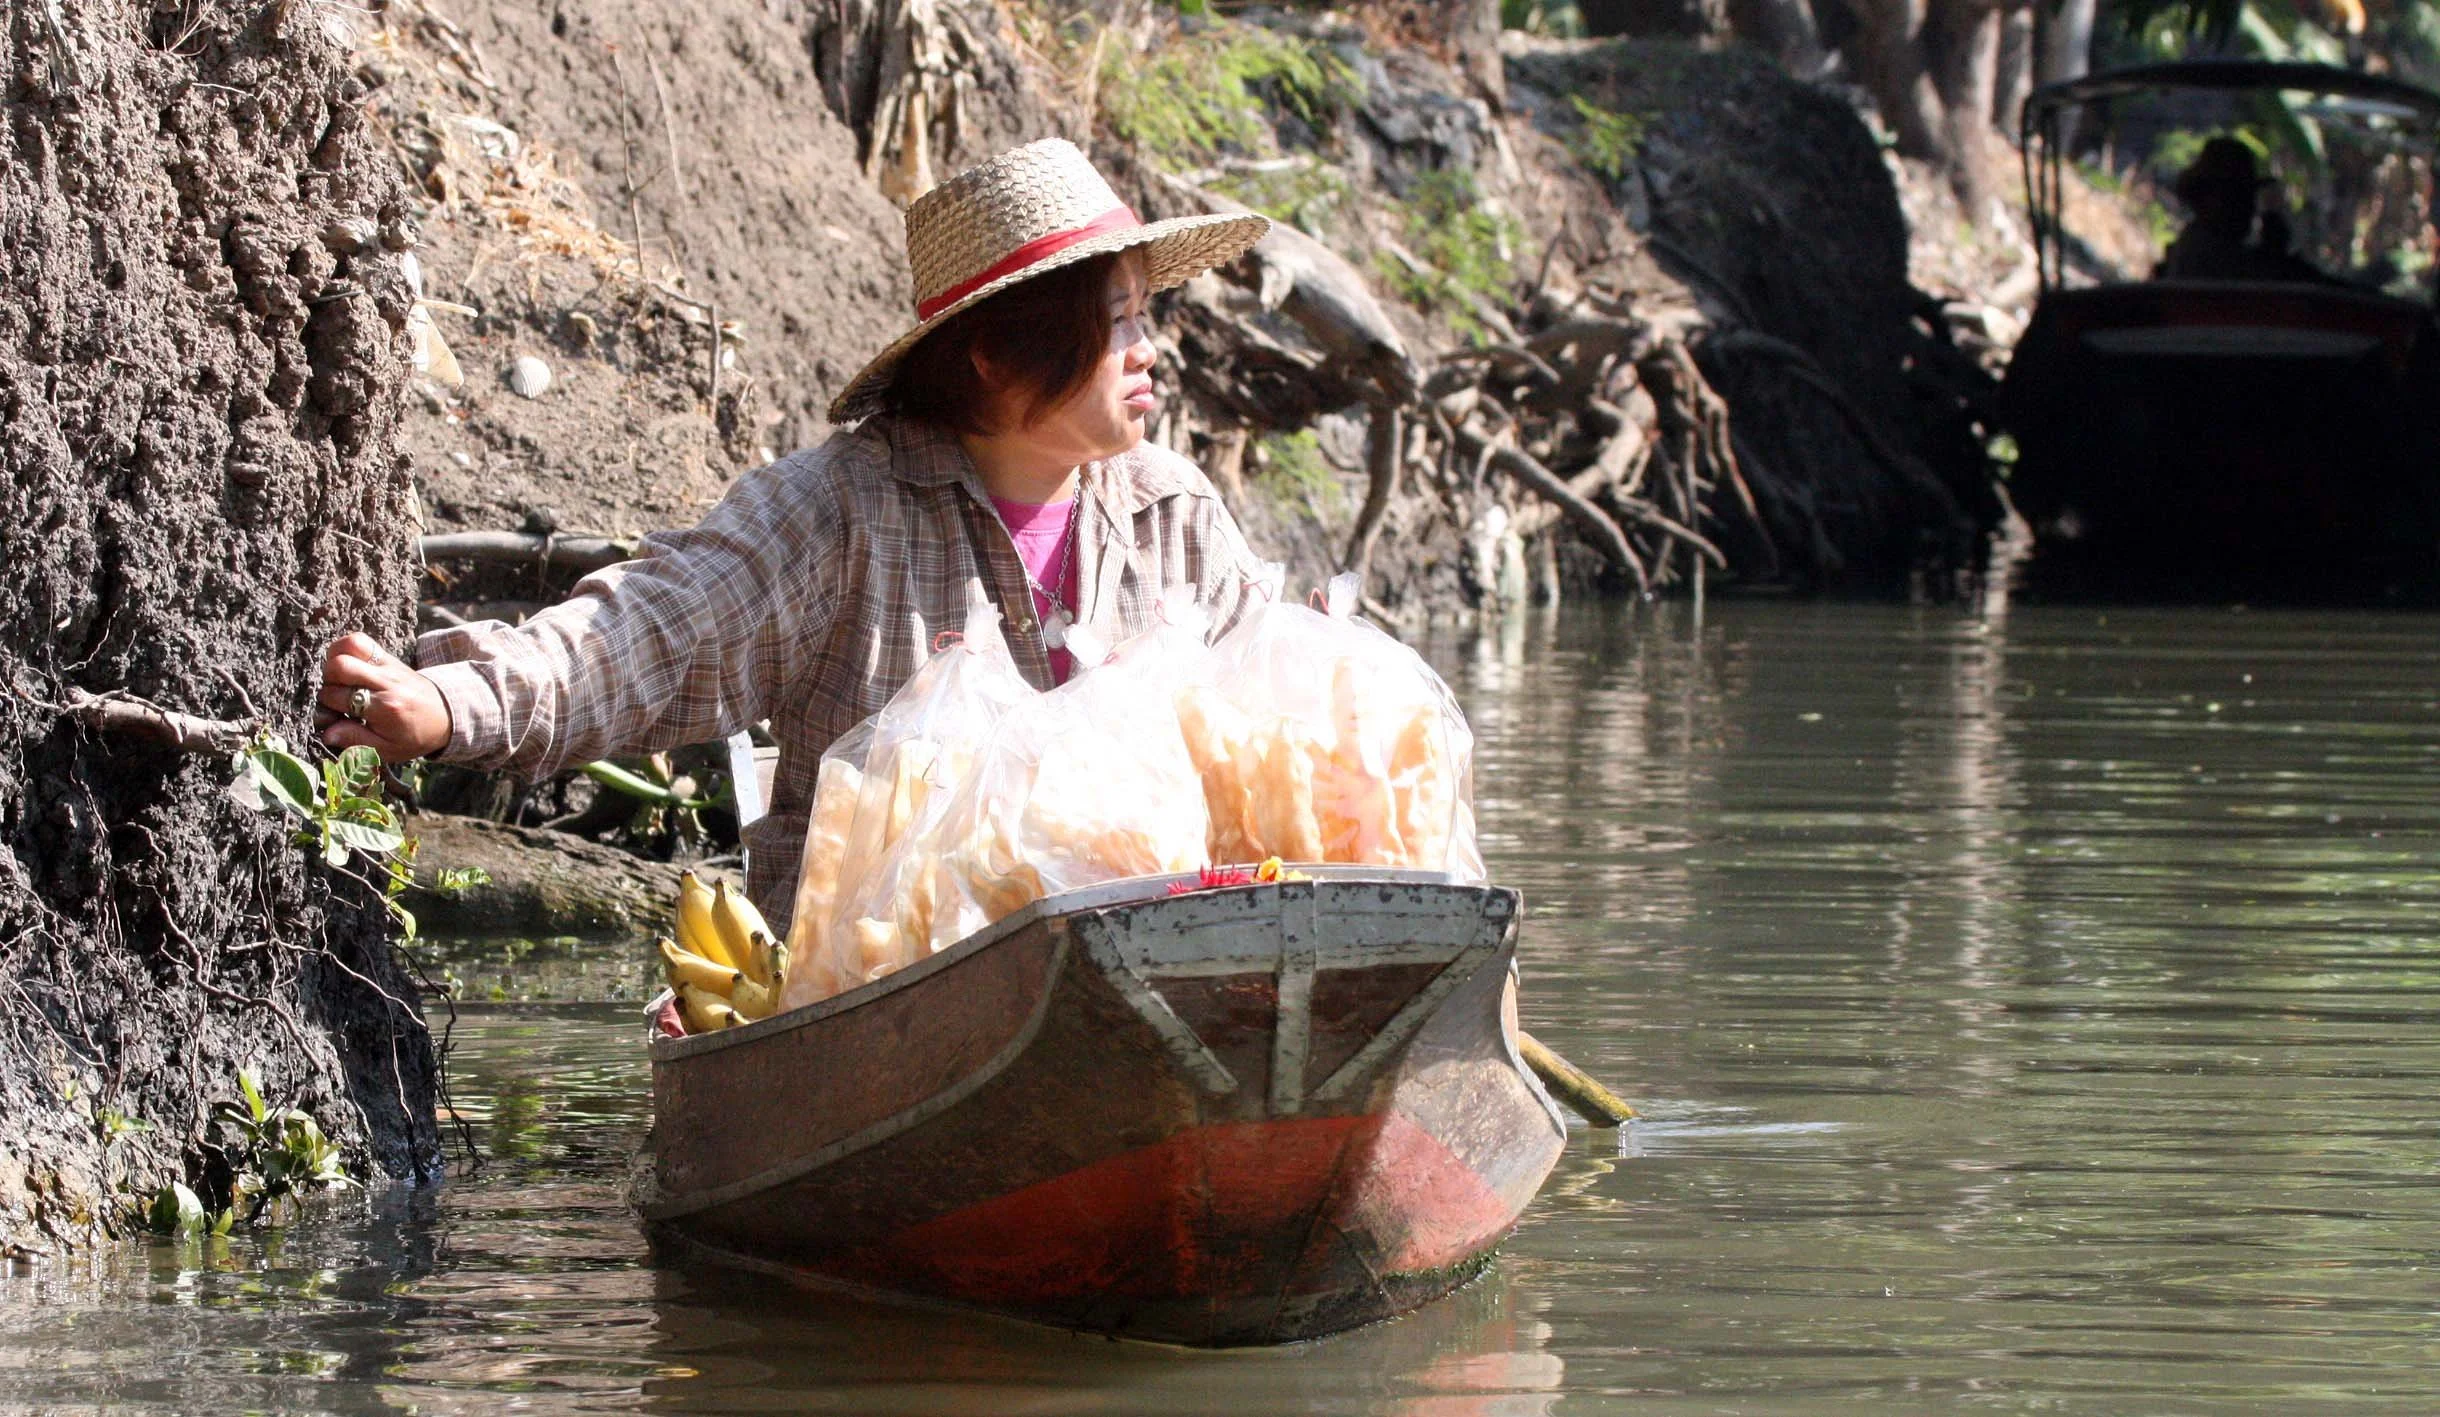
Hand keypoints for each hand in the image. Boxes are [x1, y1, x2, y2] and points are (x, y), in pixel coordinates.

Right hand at [316, 632, 451, 762]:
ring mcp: (388, 665)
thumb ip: (356, 741)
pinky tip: (345, 666)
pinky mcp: (389, 657)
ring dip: (333, 660)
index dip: (325, 705)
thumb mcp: (388, 749)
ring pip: (350, 646)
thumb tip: (327, 733)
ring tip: (337, 680)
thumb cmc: (413, 735)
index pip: (339, 696)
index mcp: (385, 707)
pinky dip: (345, 648)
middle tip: (333, 695)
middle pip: (341, 666)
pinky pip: (361, 641)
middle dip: (327, 681)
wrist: (444, 716)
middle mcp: (386, 681)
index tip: (330, 714)